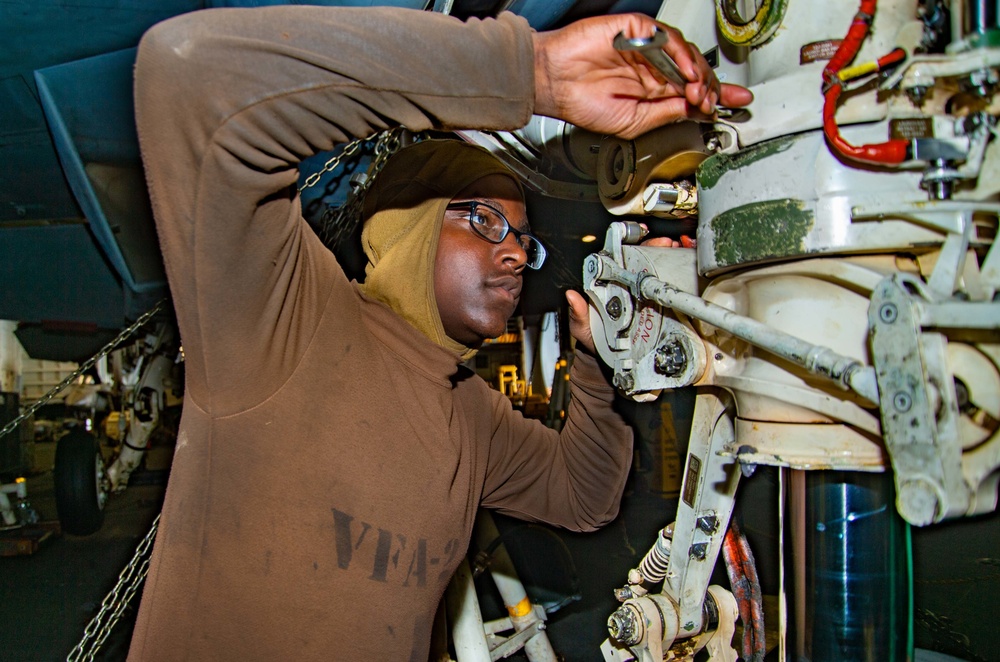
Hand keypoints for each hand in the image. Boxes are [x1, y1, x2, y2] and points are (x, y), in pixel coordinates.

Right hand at [532, 14, 752, 138]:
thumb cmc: (582, 104)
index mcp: (653, 90)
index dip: (717, 95)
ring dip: (699, 73)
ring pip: (686, 52)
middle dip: (710, 87)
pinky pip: (666, 37)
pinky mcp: (636, 30)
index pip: (692, 89)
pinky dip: (681, 54)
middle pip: (696, 70)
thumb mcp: (633, 123)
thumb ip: (665, 114)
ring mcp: (646, 48)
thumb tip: (695, 111)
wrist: (553, 85)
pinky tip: (686, 72)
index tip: (737, 103)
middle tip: (712, 101)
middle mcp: (653, 67)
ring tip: (699, 90)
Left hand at [566, 230, 692, 354]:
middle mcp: (626, 287)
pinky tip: (686, 272)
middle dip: (657, 247)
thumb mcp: (582, 327)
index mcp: (609, 285)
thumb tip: (572, 296)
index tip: (642, 236)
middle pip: (643, 260)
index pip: (620, 258)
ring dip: (670, 258)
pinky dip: (679, 280)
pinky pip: (666, 293)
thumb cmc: (593, 338)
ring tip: (677, 250)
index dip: (632, 244)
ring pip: (658, 272)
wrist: (607, 358)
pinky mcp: (656, 309)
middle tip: (667, 243)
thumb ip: (578, 313)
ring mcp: (642, 297)